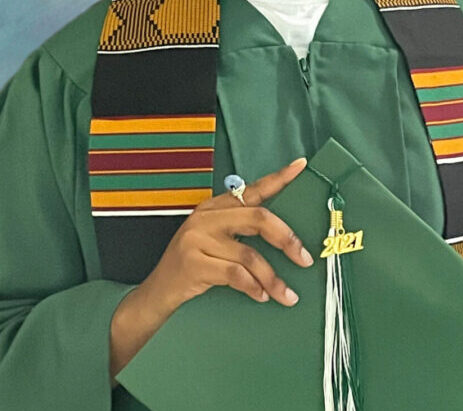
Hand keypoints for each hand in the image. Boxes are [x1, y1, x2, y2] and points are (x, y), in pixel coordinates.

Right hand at [144, 156, 312, 313]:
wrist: (158, 292)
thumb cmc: (195, 265)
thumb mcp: (215, 240)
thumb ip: (241, 231)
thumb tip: (286, 237)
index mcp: (216, 206)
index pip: (253, 189)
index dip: (279, 178)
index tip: (301, 166)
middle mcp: (207, 217)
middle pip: (258, 219)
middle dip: (287, 239)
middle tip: (305, 259)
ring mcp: (198, 239)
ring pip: (249, 254)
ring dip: (272, 278)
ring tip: (287, 295)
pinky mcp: (194, 263)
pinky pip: (235, 274)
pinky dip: (253, 287)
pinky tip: (261, 296)